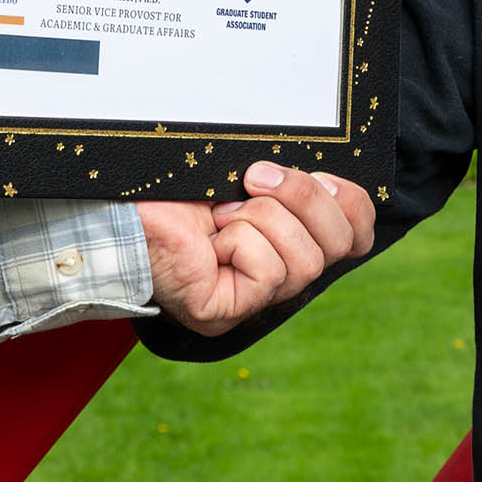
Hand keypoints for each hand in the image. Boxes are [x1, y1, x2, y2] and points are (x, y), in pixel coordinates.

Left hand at [139, 160, 376, 336]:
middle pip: (342, 245)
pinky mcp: (226, 311)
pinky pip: (269, 273)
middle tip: (254, 178)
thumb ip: (292, 177)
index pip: (356, 235)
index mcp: (289, 238)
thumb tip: (333, 175)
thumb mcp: (249, 169)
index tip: (320, 172)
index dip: (351, 202)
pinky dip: (239, 242)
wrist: (124, 198)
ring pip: (307, 261)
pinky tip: (209, 240)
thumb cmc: (181, 179)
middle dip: (305, 199)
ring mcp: (253, 299)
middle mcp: (278, 275)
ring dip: (262, 218)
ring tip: (221, 212)